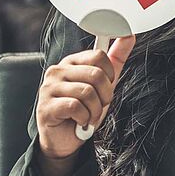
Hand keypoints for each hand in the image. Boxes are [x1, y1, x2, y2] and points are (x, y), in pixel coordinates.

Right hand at [36, 35, 135, 160]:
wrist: (66, 139)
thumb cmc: (84, 109)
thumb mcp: (104, 83)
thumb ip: (116, 59)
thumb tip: (129, 35)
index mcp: (72, 62)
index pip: (99, 55)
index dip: (110, 74)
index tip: (106, 86)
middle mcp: (58, 71)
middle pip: (96, 74)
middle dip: (105, 95)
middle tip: (98, 105)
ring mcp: (49, 88)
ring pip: (87, 92)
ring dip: (95, 109)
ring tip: (89, 115)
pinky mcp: (45, 106)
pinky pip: (75, 106)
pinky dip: (84, 117)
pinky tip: (80, 121)